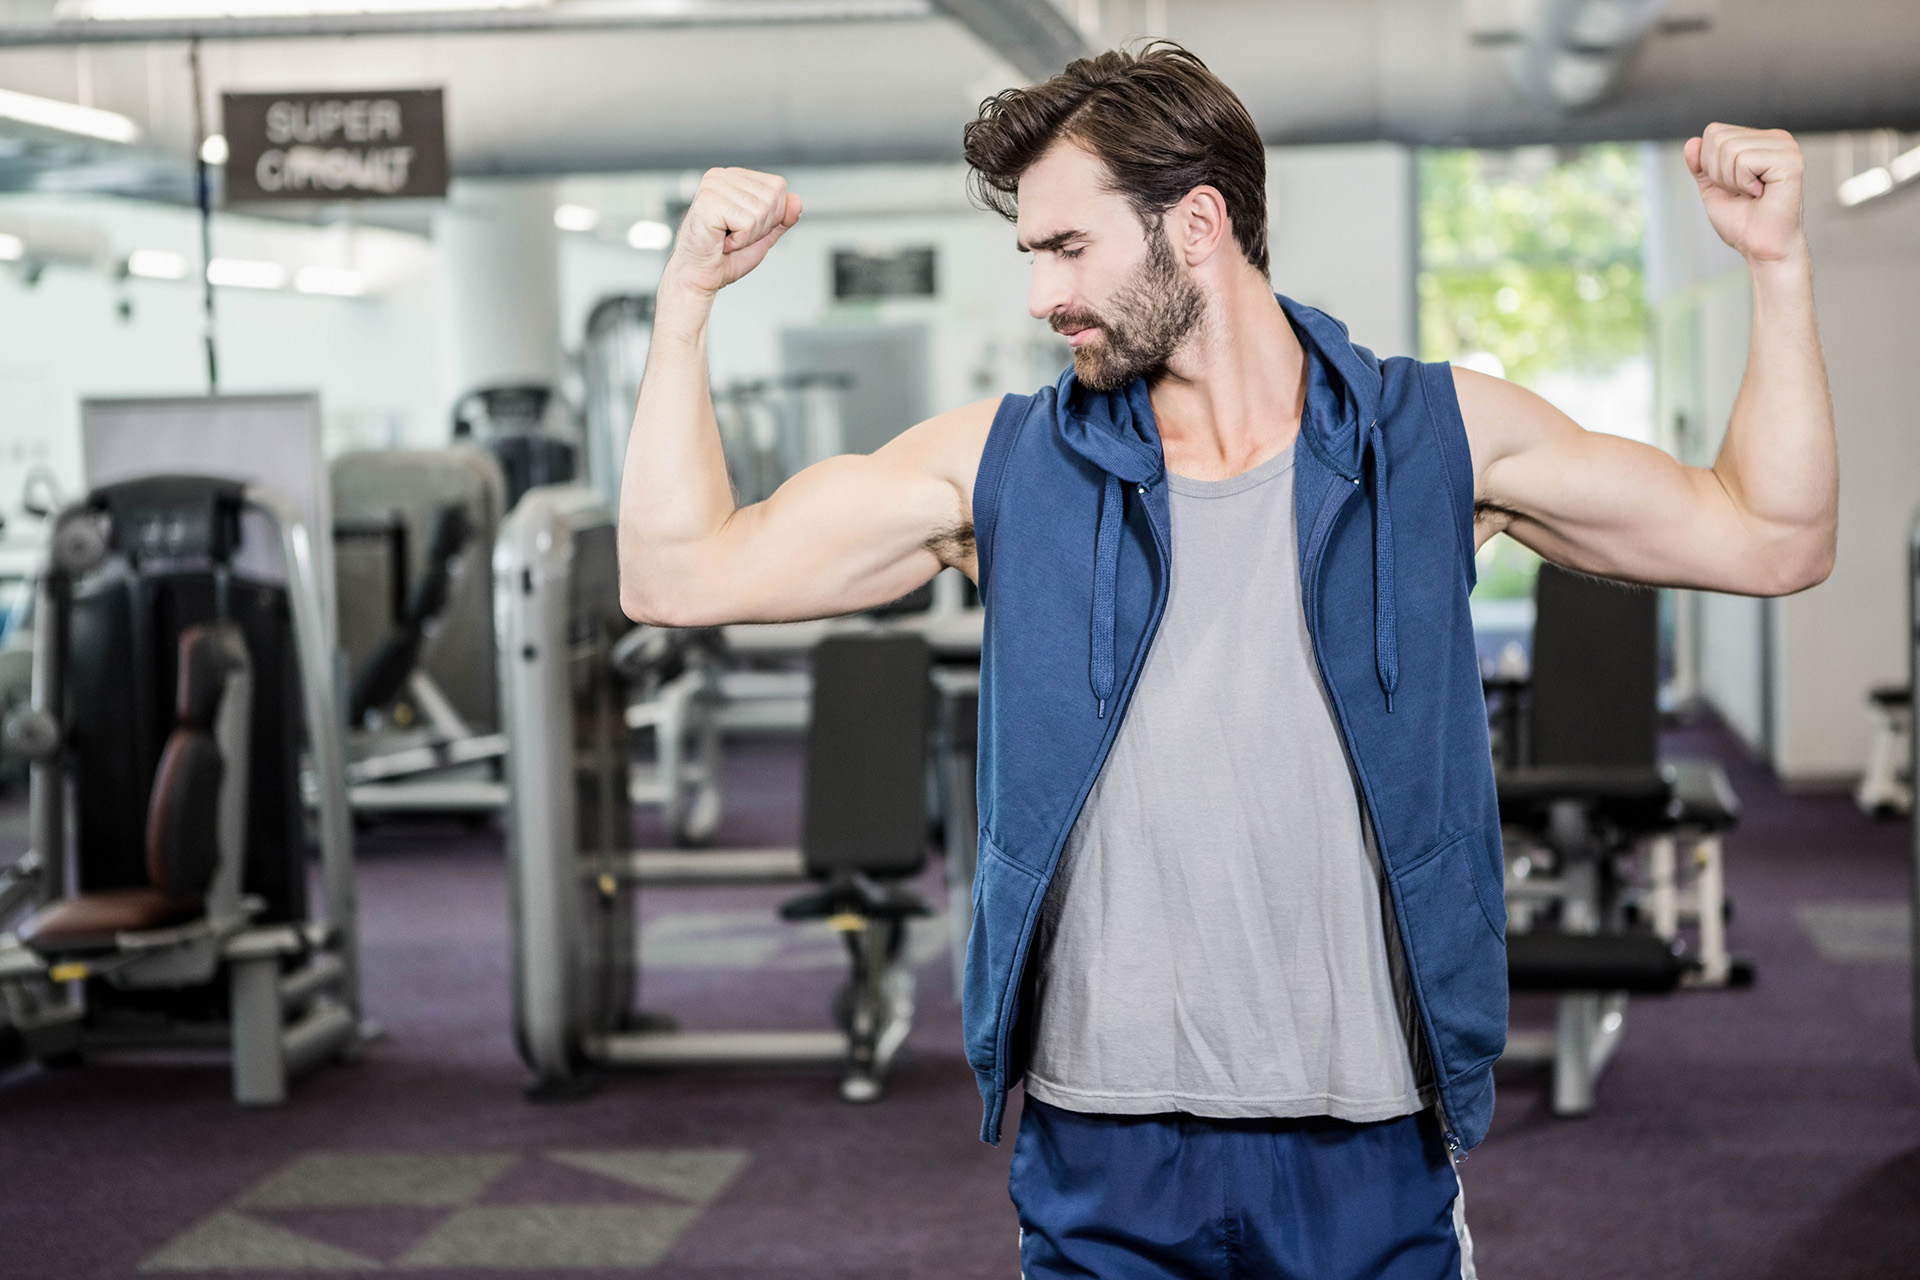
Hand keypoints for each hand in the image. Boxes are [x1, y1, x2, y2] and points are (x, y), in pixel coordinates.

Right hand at [663, 167, 802, 301]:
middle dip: (762, 227)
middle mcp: (721, 176)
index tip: (747, 229)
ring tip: (728, 239)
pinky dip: (740, 240)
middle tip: (736, 236)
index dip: (772, 217)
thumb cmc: (725, 257)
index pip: (778, 187)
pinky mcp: (708, 202)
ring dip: (749, 236)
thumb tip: (797, 200)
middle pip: (773, 198)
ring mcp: (712, 186)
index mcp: (734, 177)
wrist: (699, 277)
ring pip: (761, 211)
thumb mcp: (763, 235)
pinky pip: (747, 222)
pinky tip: (722, 241)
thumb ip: (782, 218)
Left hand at [1685, 124, 1805, 265]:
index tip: (1731, 185)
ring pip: (1729, 148)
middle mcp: (1776, 138)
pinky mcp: (1789, 160)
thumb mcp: (1712, 188)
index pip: (1714, 132)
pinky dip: (1743, 183)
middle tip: (1741, 191)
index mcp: (1760, 140)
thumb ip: (1700, 165)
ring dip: (1731, 180)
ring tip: (1751, 193)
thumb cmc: (1742, 222)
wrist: (1760, 246)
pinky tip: (1761, 193)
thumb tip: (1691, 142)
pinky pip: (1744, 160)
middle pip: (1718, 138)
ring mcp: (1786, 146)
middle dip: (1718, 173)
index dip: (1709, 164)